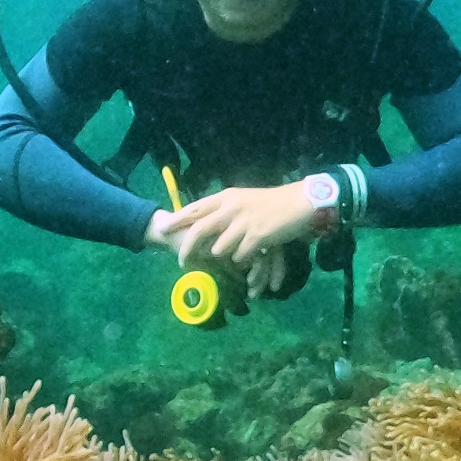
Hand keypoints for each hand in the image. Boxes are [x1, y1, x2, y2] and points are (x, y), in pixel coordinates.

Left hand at [149, 182, 322, 269]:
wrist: (299, 203)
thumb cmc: (270, 203)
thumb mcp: (243, 200)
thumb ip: (223, 209)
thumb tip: (204, 221)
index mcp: (226, 197)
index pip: (195, 208)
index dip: (178, 220)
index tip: (162, 229)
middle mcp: (231, 207)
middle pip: (200, 229)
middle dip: (188, 248)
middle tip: (181, 263)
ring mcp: (244, 222)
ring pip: (220, 248)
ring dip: (223, 256)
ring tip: (231, 257)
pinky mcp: (257, 236)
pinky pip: (240, 256)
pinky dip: (242, 259)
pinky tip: (250, 256)